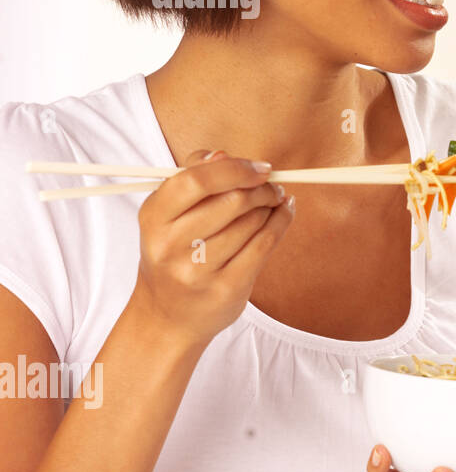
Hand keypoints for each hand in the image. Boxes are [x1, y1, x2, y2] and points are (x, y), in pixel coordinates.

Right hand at [131, 149, 292, 350]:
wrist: (168, 316)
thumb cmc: (175, 253)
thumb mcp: (168, 214)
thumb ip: (194, 177)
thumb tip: (222, 154)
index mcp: (153, 218)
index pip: (196, 181)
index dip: (235, 168)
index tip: (260, 168)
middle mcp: (170, 245)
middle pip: (231, 201)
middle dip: (261, 188)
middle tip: (272, 186)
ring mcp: (197, 270)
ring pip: (251, 222)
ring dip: (271, 206)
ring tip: (275, 201)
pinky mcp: (226, 288)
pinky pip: (264, 245)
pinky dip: (281, 223)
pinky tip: (285, 213)